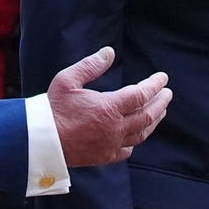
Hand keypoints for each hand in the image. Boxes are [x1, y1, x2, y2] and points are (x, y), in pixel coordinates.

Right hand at [47, 46, 170, 166]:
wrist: (41, 141)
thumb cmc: (53, 109)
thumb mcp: (68, 79)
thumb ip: (91, 65)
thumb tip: (109, 52)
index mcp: (109, 107)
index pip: (141, 95)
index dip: (154, 85)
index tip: (163, 78)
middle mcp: (115, 127)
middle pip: (148, 115)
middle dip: (160, 102)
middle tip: (167, 93)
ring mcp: (111, 144)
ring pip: (141, 133)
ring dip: (154, 120)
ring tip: (160, 111)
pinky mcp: (104, 156)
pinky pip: (127, 150)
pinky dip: (136, 140)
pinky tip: (137, 134)